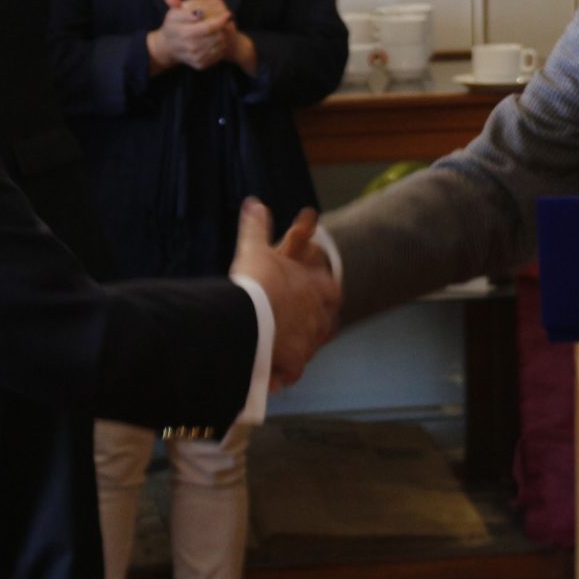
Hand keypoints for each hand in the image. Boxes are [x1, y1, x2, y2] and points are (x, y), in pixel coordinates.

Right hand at [146, 0, 237, 72]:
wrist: (168, 48)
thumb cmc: (172, 27)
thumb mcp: (173, 15)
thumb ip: (183, 10)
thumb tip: (197, 12)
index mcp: (184, 33)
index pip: (208, 27)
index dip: (220, 20)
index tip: (227, 14)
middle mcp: (190, 47)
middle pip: (216, 36)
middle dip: (224, 28)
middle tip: (227, 21)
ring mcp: (196, 57)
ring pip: (219, 45)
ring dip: (224, 36)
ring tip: (223, 29)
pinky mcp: (200, 65)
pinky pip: (218, 55)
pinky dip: (221, 47)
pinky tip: (219, 40)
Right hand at [232, 200, 338, 390]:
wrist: (246, 319)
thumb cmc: (256, 281)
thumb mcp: (255, 249)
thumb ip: (257, 227)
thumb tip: (254, 204)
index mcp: (320, 289)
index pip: (331, 291)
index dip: (322, 291)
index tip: (314, 292)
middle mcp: (321, 318)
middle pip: (326, 323)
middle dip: (312, 322)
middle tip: (293, 322)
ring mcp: (310, 344)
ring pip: (310, 347)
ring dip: (298, 345)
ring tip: (280, 346)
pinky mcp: (294, 365)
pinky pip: (291, 372)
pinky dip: (281, 373)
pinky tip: (271, 375)